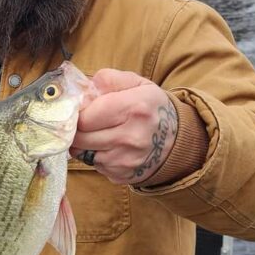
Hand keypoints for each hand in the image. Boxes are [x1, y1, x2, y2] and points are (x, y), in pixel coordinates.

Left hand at [70, 68, 177, 184]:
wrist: (176, 140)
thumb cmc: (151, 108)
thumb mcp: (137, 84)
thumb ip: (108, 80)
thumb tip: (83, 90)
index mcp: (134, 108)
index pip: (86, 117)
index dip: (77, 113)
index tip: (81, 110)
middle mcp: (131, 136)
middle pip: (80, 137)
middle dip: (77, 128)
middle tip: (83, 122)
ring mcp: (126, 159)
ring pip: (82, 153)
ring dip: (83, 143)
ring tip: (96, 133)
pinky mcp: (122, 175)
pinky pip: (94, 165)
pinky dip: (94, 156)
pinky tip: (107, 147)